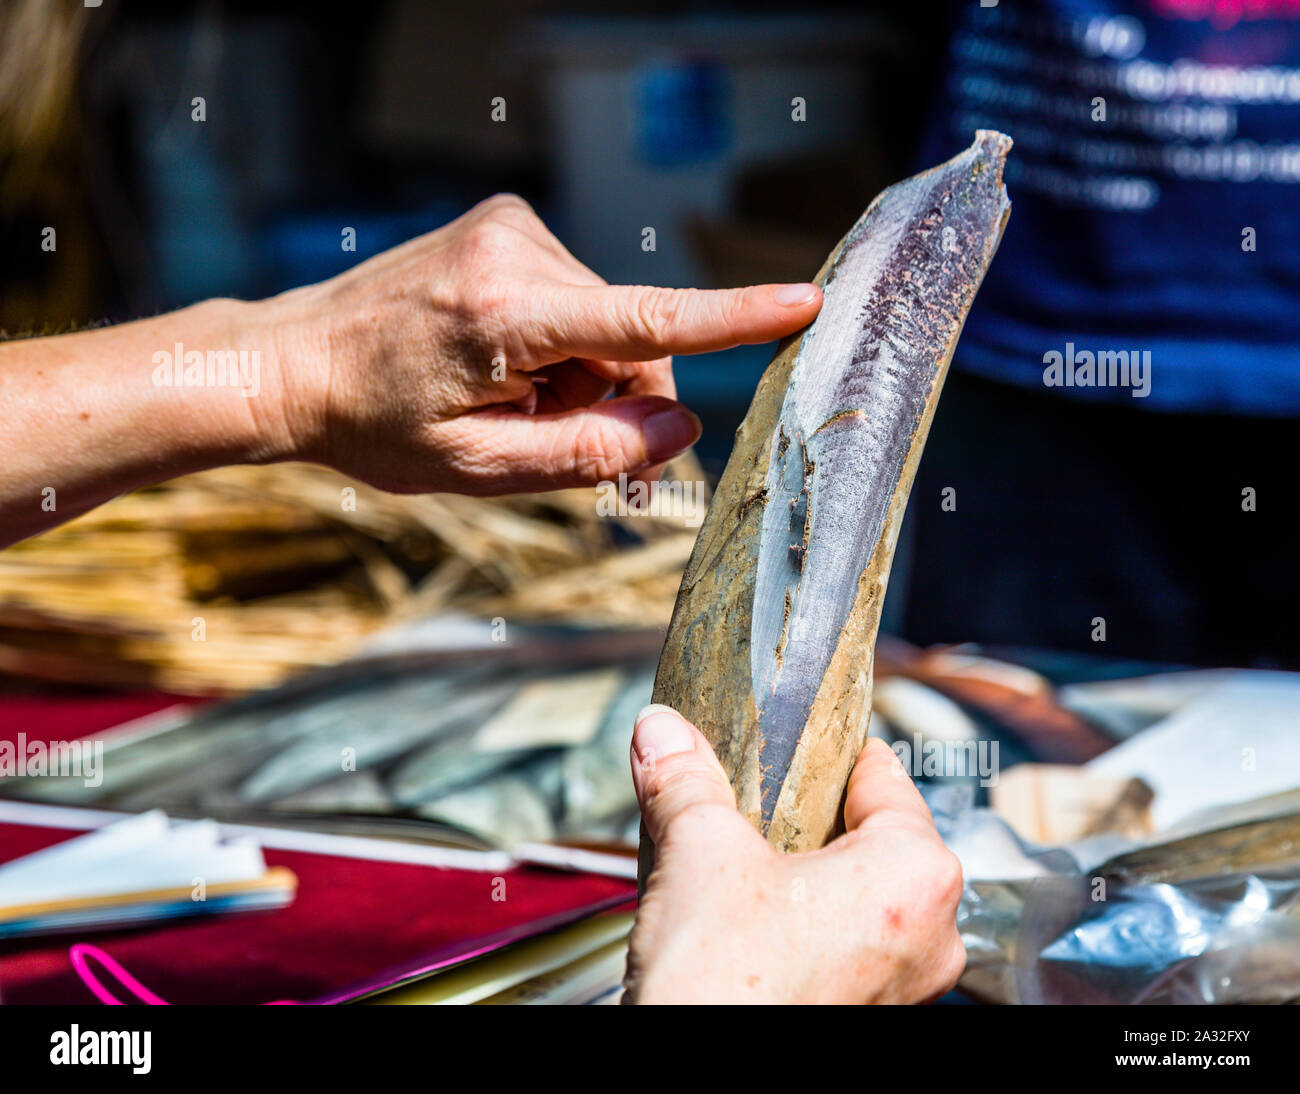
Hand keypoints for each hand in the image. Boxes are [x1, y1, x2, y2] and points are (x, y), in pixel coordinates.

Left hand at [267, 194, 822, 493]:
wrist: (294, 362)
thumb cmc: (374, 425)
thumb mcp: (477, 468)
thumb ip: (586, 452)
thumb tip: (681, 427)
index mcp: (505, 312)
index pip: (646, 318)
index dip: (732, 318)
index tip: (804, 302)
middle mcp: (516, 249)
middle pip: (630, 340)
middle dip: (614, 400)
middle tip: (554, 446)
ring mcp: (510, 227)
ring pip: (606, 323)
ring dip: (581, 374)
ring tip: (508, 405)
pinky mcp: (505, 225)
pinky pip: (576, 299)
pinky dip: (560, 344)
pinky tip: (504, 369)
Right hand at [623, 705, 966, 1003]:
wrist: (694, 1082)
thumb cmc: (726, 989)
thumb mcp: (698, 853)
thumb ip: (684, 780)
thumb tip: (663, 732)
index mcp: (915, 874)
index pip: (884, 776)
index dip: (827, 753)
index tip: (794, 741)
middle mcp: (931, 933)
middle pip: (872, 837)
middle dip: (810, 819)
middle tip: (753, 806)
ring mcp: (904, 984)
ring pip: (861, 895)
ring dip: (807, 876)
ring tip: (745, 864)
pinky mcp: (870, 1014)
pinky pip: (849, 945)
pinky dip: (809, 924)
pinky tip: (754, 919)